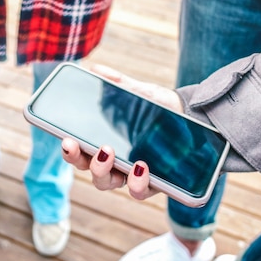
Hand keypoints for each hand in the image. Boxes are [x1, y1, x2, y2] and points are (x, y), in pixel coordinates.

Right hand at [60, 64, 180, 199]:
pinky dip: (136, 182)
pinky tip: (140, 166)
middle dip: (81, 160)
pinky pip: (138, 191)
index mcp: (102, 143)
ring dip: (102, 170)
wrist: (194, 119)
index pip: (78, 151)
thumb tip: (95, 69)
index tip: (66, 139)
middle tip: (84, 143)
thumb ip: (118, 83)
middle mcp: (113, 163)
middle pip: (87, 170)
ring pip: (106, 183)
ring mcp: (130, 176)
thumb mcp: (140, 93)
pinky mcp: (152, 184)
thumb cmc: (160, 108)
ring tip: (108, 150)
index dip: (69, 150)